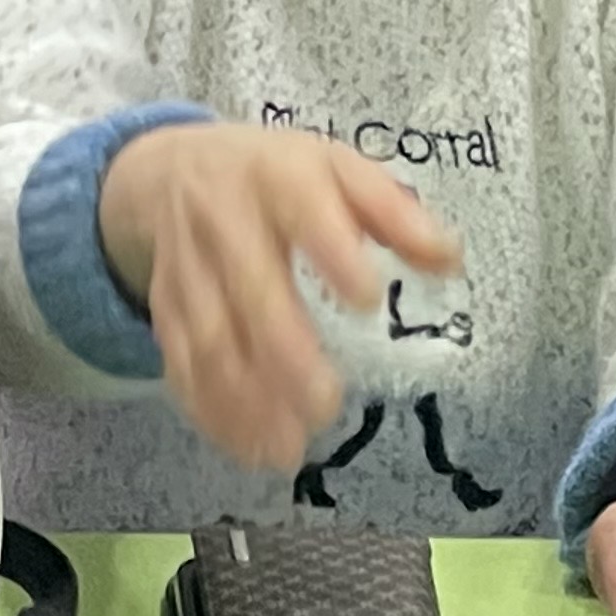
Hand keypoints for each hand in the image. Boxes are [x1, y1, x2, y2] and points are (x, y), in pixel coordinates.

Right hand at [96, 123, 461, 472]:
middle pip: (248, 284)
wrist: (166, 169)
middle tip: (326, 404)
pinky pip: (179, 361)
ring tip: (288, 448)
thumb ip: (393, 212)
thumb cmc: (273, 175)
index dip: (332, 250)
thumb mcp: (335, 168)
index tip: (368, 299)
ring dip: (242, 395)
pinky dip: (209, 408)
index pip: (303, 206)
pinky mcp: (165, 307)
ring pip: (207, 334)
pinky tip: (246, 445)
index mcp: (277, 176)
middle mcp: (224, 219)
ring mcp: (187, 266)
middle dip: (283, 349)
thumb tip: (450, 260)